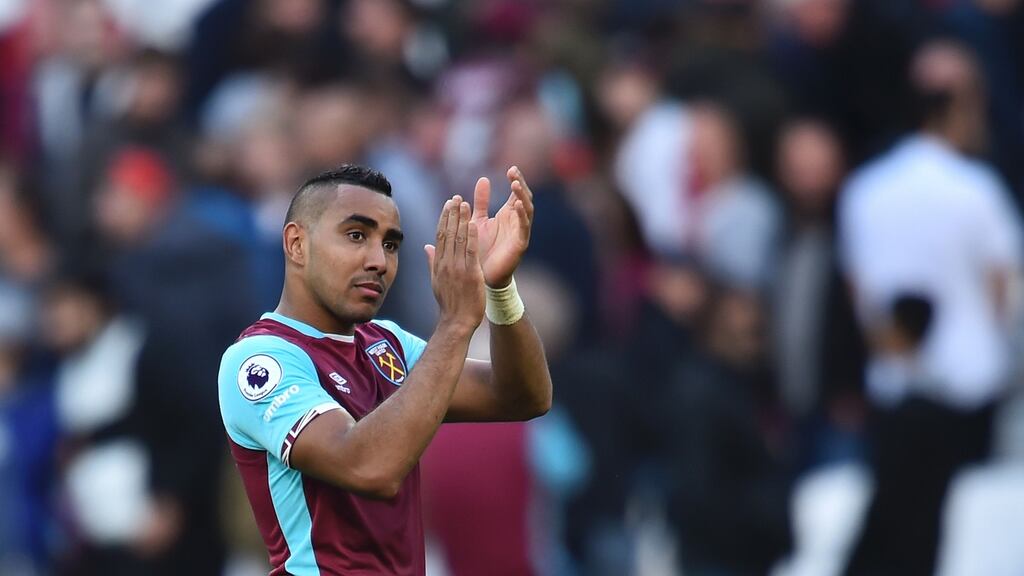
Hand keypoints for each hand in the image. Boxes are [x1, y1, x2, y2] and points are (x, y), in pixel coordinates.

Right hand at [425, 196, 485, 331]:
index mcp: (438, 264)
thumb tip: (426, 246)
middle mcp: (445, 263)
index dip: (444, 218)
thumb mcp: (436, 280)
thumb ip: (432, 261)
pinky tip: (474, 223)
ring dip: (461, 220)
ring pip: (458, 238)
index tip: (448, 204)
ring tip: (465, 203)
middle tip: (456, 198)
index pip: (440, 235)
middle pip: (447, 233)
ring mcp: (457, 268)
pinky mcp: (469, 274)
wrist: (457, 321)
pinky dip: (471, 236)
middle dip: (452, 214)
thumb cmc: (449, 303)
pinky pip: (470, 251)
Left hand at [470, 166, 534, 288]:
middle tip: (513, 172)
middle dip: (520, 184)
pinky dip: (522, 215)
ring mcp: (520, 232)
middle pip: (524, 197)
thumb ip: (482, 201)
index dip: (516, 180)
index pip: (516, 193)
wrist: (481, 274)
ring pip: (527, 210)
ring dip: (522, 197)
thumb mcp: (478, 219)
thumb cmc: (481, 248)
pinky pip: (524, 227)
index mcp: (508, 214)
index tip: (511, 168)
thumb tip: (483, 179)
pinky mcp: (520, 244)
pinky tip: (517, 205)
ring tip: (515, 184)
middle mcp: (517, 221)